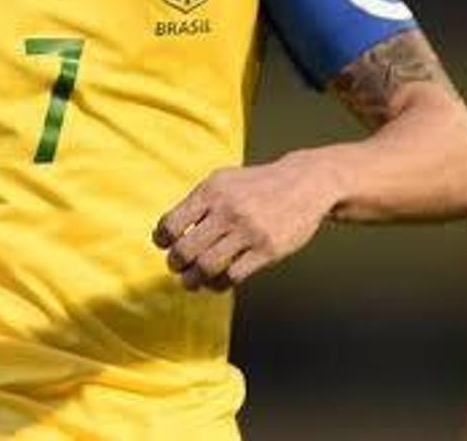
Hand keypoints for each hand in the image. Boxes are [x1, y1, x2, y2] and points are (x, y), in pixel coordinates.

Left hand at [153, 154, 337, 290]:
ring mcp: (249, 231)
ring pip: (207, 267)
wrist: (304, 183)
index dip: (162, 239)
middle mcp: (228, 210)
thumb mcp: (223, 182)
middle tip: (176, 267)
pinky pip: (233, 276)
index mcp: (211, 191)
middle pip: (185, 250)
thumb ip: (197, 203)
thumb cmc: (256, 185)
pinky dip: (218, 284)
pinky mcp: (268, 250)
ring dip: (192, 280)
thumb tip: (166, 234)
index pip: (172, 223)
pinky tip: (216, 282)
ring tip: (190, 281)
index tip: (164, 245)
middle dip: (174, 263)